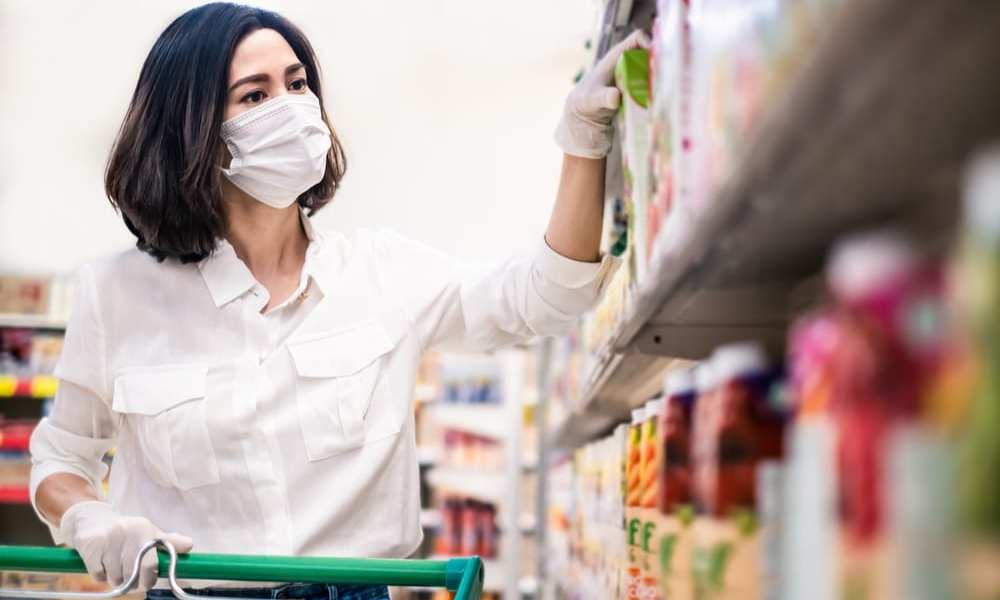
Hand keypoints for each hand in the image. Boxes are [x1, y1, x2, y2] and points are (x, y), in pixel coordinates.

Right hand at [59, 501, 192, 590]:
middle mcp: (126, 531)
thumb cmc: (127, 532)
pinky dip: (100, 575)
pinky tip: (101, 563)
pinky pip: (98, 574)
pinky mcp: (89, 546)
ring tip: (114, 567)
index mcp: (143, 528)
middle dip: (131, 582)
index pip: (150, 563)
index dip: (149, 578)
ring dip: (115, 578)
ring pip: (114, 576)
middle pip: (131, 574)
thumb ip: (168, 541)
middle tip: (130, 580)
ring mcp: (107, 538)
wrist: (92, 520)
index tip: (147, 583)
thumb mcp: (149, 532)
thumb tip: (190, 545)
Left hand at [555, 29, 651, 158]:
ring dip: (659, 81)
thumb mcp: (592, 99)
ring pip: (654, 72)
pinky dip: (656, 93)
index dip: (648, 43)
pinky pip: (652, 88)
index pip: (637, 38)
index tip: (655, 59)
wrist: (584, 114)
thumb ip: (603, 97)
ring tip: (660, 94)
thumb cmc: (585, 100)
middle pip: (651, 55)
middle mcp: (629, 63)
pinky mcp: (638, 91)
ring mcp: (635, 76)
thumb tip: (616, 97)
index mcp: (617, 56)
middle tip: (662, 81)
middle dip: (659, 65)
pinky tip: (656, 104)